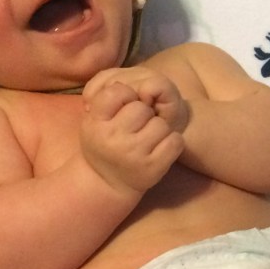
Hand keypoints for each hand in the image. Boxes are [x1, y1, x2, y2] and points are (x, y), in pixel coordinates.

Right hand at [80, 74, 185, 193]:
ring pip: (160, 125)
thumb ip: (106, 98)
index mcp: (96, 124)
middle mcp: (113, 140)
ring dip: (158, 129)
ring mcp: (134, 154)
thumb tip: (130, 86)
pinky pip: (175, 141)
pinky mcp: (153, 167)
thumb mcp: (94, 119)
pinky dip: (171, 142)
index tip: (123, 106)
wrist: (107, 182)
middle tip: (136, 126)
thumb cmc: (103, 143)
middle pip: (142, 108)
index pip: (116, 92)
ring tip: (146, 138)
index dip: (125, 94)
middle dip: (143, 113)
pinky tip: (159, 147)